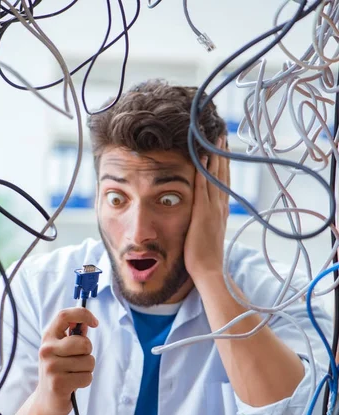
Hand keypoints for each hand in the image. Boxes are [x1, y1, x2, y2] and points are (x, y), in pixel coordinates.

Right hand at [33, 307, 97, 414]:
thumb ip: (74, 335)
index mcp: (48, 337)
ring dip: (87, 369)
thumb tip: (87, 322)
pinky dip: (85, 381)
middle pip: (83, 343)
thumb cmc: (59, 371)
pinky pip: (87, 377)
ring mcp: (51, 367)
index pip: (64, 315)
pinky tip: (73, 384)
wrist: (46, 401)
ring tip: (74, 374)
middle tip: (78, 361)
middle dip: (88, 352)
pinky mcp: (58, 383)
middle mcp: (46, 350)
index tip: (95, 323)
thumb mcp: (62, 350)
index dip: (83, 314)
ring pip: (88, 361)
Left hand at [184, 136, 229, 282]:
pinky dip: (203, 171)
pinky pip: (203, 187)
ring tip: (215, 137)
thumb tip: (201, 217)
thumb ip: (205, 222)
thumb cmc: (205, 257)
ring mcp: (213, 209)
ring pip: (215, 176)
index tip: (222, 147)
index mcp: (221, 211)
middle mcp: (220, 206)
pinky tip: (201, 156)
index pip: (223, 182)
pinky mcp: (203, 213)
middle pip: (222, 174)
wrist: (209, 270)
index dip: (223, 164)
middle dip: (222, 154)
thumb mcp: (207, 234)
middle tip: (221, 134)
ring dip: (215, 156)